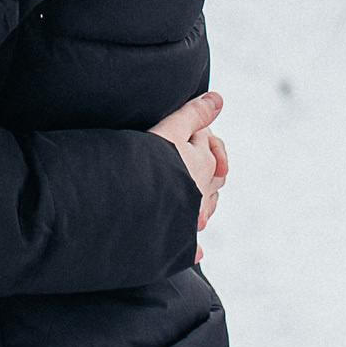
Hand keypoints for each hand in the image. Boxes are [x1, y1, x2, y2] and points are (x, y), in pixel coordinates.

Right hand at [148, 91, 227, 258]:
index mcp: (203, 164)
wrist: (127, 205)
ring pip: (206, 206)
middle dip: (206, 166)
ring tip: (189, 197)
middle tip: (186, 158)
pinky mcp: (177, 240)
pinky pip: (191, 243)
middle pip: (214, 176)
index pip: (209, 144)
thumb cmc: (146, 164)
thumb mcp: (169, 130)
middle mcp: (201, 192)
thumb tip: (218, 99)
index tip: (180, 130)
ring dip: (201, 201)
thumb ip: (194, 115)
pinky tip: (193, 247)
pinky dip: (192, 243)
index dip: (197, 132)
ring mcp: (191, 217)